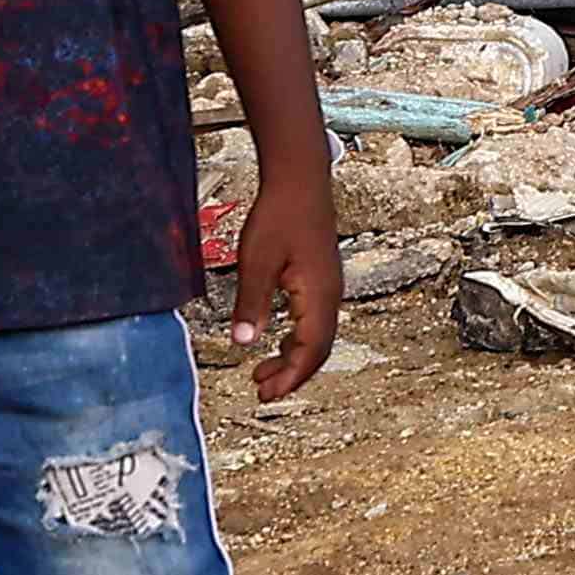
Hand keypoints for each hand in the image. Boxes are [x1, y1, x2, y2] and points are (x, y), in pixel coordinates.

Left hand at [232, 160, 342, 402]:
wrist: (299, 180)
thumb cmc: (280, 216)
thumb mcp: (256, 262)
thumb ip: (250, 304)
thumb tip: (243, 344)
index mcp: (318, 295)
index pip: (311, 349)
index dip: (291, 376)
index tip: (268, 394)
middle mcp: (330, 295)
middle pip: (318, 348)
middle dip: (291, 373)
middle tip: (261, 390)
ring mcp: (329, 286)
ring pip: (317, 336)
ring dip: (292, 357)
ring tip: (262, 371)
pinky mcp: (322, 279)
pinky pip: (315, 320)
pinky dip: (296, 339)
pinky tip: (276, 339)